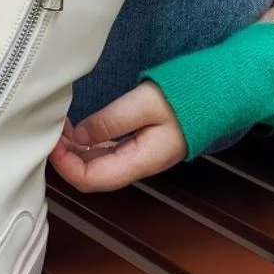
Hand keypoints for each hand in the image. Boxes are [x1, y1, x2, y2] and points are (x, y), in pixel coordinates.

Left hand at [50, 81, 186, 191]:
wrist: (220, 94)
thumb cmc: (189, 96)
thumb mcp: (145, 103)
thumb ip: (110, 121)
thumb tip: (78, 137)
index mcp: (141, 160)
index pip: (91, 179)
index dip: (66, 166)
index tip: (53, 144)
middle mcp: (138, 166)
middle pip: (90, 177)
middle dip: (65, 159)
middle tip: (53, 133)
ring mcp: (138, 158)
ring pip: (96, 167)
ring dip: (74, 152)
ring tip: (61, 128)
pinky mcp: (137, 148)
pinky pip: (105, 155)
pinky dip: (86, 145)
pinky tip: (77, 130)